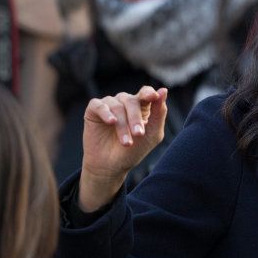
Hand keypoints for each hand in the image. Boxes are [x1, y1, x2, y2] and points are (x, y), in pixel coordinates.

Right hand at [79, 86, 167, 211]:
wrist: (112, 166)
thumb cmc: (135, 150)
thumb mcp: (152, 133)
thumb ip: (159, 113)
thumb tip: (163, 90)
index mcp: (142, 106)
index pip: (146, 92)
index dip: (149, 93)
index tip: (153, 96)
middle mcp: (125, 102)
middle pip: (132, 101)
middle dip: (136, 118)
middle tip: (139, 134)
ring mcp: (109, 104)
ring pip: (117, 106)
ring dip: (122, 125)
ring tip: (127, 142)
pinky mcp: (94, 110)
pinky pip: (99, 105)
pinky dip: (106, 113)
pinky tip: (111, 122)